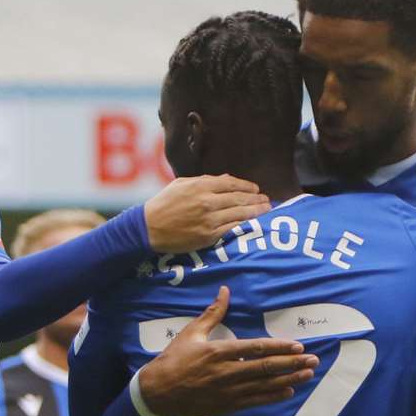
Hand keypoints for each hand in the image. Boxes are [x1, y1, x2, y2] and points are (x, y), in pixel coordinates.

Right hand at [139, 287, 319, 415]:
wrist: (158, 391)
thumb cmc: (175, 359)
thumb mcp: (192, 333)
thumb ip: (213, 313)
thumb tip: (225, 290)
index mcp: (219, 352)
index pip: (255, 348)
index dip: (279, 347)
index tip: (297, 345)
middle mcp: (227, 372)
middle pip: (266, 367)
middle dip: (292, 363)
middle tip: (313, 360)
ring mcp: (228, 391)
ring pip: (265, 385)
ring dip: (289, 379)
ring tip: (308, 374)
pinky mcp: (227, 405)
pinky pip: (255, 401)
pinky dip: (273, 396)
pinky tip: (289, 391)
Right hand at [144, 175, 270, 253]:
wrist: (149, 228)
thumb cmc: (163, 204)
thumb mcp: (181, 185)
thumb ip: (204, 181)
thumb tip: (226, 179)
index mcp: (200, 186)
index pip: (231, 184)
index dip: (246, 186)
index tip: (255, 189)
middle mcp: (207, 202)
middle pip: (239, 199)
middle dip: (255, 199)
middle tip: (267, 199)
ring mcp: (209, 220)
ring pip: (239, 214)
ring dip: (256, 211)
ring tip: (266, 209)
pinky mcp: (208, 235)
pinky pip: (231, 228)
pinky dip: (244, 225)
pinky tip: (253, 223)